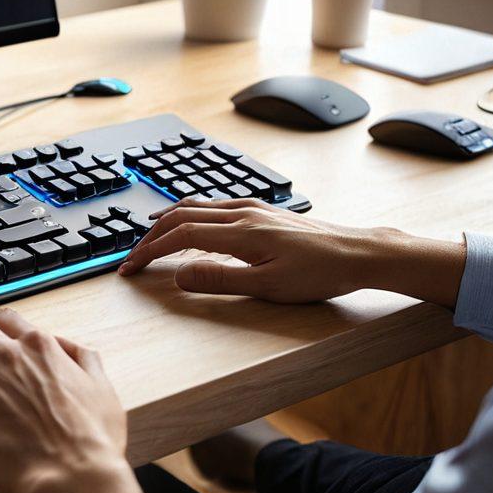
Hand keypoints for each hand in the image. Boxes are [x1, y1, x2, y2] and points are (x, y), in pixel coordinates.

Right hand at [118, 198, 464, 307]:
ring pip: (196, 206)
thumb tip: (178, 276)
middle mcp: (243, 212)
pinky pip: (213, 205)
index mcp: (240, 232)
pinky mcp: (263, 211)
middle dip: (150, 236)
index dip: (149, 252)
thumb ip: (219, 280)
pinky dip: (189, 215)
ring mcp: (253, 208)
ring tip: (150, 238)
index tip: (131, 268)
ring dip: (167, 221)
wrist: (361, 254)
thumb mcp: (269, 287)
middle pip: (180, 215)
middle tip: (133, 258)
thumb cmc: (321, 274)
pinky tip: (191, 226)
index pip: (179, 236)